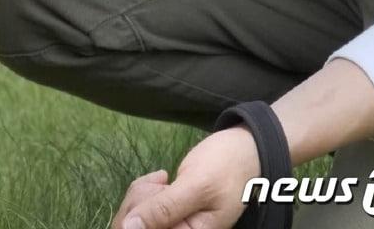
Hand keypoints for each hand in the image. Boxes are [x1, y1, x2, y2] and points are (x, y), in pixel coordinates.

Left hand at [112, 127, 258, 228]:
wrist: (243, 151)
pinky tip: (163, 178)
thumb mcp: (196, 187)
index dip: (136, 215)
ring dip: (142, 192)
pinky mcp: (167, 213)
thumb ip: (164, 209)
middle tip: (162, 179)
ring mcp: (173, 224)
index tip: (156, 190)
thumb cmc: (226, 169)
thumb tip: (129, 228)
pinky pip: (141, 206)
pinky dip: (146, 189)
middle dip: (138, 200)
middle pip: (133, 226)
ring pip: (134, 216)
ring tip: (164, 178)